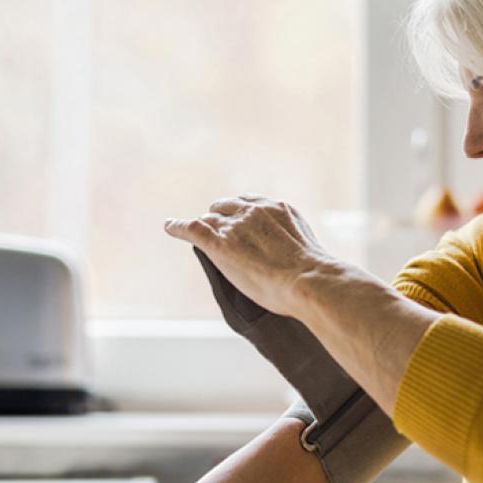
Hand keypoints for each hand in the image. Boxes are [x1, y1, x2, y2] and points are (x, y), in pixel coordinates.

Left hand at [164, 195, 333, 318]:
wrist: (307, 280)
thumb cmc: (313, 275)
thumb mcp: (308, 248)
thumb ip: (293, 243)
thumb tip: (294, 260)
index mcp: (277, 208)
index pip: (249, 202)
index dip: (240, 212)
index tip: (238, 220)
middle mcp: (254, 210)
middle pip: (226, 206)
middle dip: (220, 217)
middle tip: (218, 231)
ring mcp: (236, 225)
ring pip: (210, 219)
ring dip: (205, 227)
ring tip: (195, 233)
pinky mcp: (219, 244)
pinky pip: (191, 228)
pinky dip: (178, 227)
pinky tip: (170, 227)